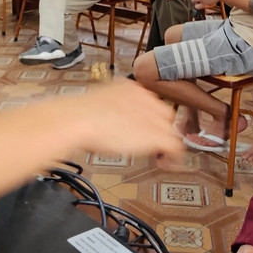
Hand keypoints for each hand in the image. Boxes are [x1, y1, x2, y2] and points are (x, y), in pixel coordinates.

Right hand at [52, 79, 182, 158]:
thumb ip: (113, 111)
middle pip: (165, 116)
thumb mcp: (98, 107)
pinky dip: (173, 157)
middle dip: (160, 130)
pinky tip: (167, 163)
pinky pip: (174, 146)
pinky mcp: (156, 134)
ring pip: (171, 130)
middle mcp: (145, 98)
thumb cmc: (78, 116)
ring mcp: (152, 116)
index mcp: (132, 89)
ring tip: (160, 157)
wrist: (78, 119)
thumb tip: (111, 121)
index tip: (143, 132)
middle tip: (149, 146)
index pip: (152, 104)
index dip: (150, 121)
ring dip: (166, 143)